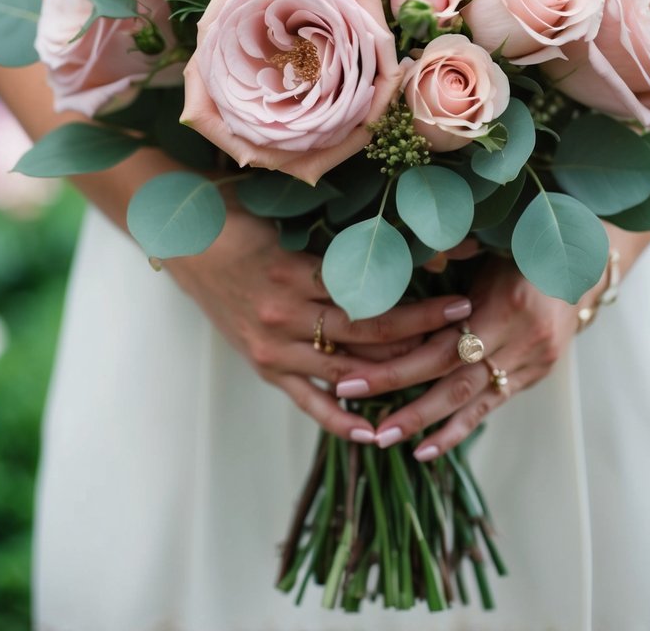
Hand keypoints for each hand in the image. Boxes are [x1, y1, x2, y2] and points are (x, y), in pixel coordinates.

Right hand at [165, 209, 473, 442]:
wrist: (186, 242)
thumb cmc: (241, 216)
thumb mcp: (291, 216)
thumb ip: (341, 230)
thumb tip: (405, 230)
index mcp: (294, 273)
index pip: (369, 297)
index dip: (418, 303)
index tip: (458, 298)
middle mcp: (285, 316)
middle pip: (366, 336)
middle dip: (420, 334)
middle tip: (463, 331)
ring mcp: (273, 347)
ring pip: (345, 372)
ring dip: (393, 376)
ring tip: (437, 373)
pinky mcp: (264, 366)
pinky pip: (307, 401)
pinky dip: (339, 419)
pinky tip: (373, 432)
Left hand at [335, 255, 602, 457]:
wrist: (582, 268)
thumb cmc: (523, 249)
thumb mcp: (492, 244)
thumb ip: (453, 252)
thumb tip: (407, 252)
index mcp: (505, 303)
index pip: (442, 345)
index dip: (397, 364)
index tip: (353, 376)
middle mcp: (520, 339)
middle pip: (451, 377)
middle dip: (401, 397)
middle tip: (356, 410)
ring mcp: (529, 362)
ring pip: (469, 400)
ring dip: (424, 422)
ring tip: (382, 439)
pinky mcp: (532, 377)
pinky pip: (490, 408)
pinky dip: (456, 430)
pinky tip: (425, 450)